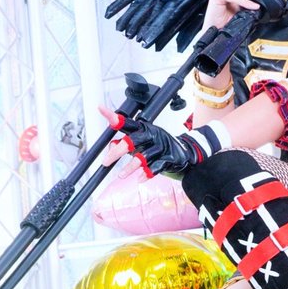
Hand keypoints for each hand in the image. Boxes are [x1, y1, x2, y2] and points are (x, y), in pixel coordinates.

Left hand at [99, 106, 229, 175]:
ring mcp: (161, 147)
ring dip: (131, 167)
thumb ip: (124, 144)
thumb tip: (111, 147)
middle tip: (106, 161)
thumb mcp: (141, 143)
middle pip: (134, 140)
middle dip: (118, 151)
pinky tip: (140, 179)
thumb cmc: (159, 147)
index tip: (101, 109)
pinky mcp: (169, 159)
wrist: (186, 154)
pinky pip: (157, 167)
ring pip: (144, 156)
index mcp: (144, 129)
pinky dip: (147, 174)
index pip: (127, 122)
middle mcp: (152, 135)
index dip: (114, 117)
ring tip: (121, 175)